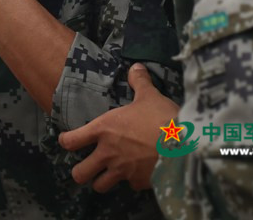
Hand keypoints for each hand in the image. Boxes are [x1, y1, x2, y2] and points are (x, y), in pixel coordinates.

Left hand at [58, 64, 179, 191]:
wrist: (186, 145)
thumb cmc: (162, 117)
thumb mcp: (149, 96)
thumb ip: (139, 82)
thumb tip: (136, 67)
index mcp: (104, 129)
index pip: (70, 141)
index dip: (66, 141)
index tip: (68, 140)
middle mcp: (108, 153)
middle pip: (79, 173)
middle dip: (81, 171)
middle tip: (88, 165)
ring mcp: (122, 171)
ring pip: (100, 186)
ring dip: (102, 181)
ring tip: (108, 174)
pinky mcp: (139, 183)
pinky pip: (130, 186)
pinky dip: (132, 181)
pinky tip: (139, 174)